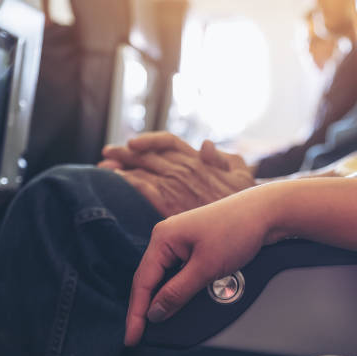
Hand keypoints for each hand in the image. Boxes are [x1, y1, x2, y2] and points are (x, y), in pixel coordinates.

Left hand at [99, 133, 255, 216]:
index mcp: (199, 159)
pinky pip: (142, 189)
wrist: (251, 215)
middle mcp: (185, 168)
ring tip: (105, 168)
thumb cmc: (247, 196)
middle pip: (148, 154)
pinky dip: (127, 184)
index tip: (132, 142)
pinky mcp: (171, 203)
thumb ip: (224, 157)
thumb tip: (206, 145)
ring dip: (121, 168)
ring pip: (141, 169)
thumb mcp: (241, 171)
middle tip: (108, 154)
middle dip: (125, 153)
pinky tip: (116, 185)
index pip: (168, 142)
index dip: (149, 140)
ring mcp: (177, 185)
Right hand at [124, 186, 281, 345]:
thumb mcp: (206, 267)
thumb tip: (155, 313)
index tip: (132, 337)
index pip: (142, 281)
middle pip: (150, 279)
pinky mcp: (197, 245)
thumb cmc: (238, 230)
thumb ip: (178, 293)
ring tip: (157, 323)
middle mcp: (169, 237)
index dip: (136, 313)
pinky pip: (180, 271)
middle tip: (140, 335)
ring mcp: (183, 241)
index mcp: (163, 237)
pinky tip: (179, 302)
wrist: (267, 212)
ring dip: (165, 297)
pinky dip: (179, 288)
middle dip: (146, 307)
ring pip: (166, 277)